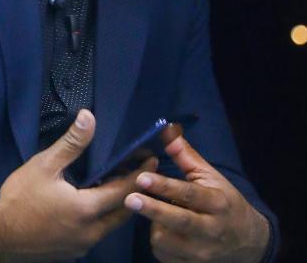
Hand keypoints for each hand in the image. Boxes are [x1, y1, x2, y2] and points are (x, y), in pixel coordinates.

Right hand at [0, 109, 157, 262]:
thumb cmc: (20, 197)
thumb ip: (71, 143)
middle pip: (123, 211)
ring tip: (116, 182)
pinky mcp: (72, 252)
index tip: (151, 158)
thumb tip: (89, 117)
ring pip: (110, 224)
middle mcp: (92, 232)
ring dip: (117, 204)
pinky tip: (92, 202)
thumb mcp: (44, 165)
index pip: (124, 190)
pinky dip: (102, 216)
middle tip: (139, 170)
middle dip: (134, 190)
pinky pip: (96, 232)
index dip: (139, 174)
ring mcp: (82, 245)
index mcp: (88, 209)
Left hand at [124, 128, 269, 262]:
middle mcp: (211, 230)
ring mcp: (202, 253)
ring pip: (166, 240)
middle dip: (153, 210)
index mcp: (216, 203)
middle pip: (179, 221)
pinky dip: (159, 242)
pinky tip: (163, 230)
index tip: (142, 178)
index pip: (188, 194)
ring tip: (155, 212)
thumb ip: (186, 155)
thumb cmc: (223, 202)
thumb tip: (166, 129)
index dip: (165, 186)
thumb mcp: (209, 176)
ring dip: (154, 225)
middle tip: (129, 199)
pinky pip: (164, 255)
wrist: (248, 242)